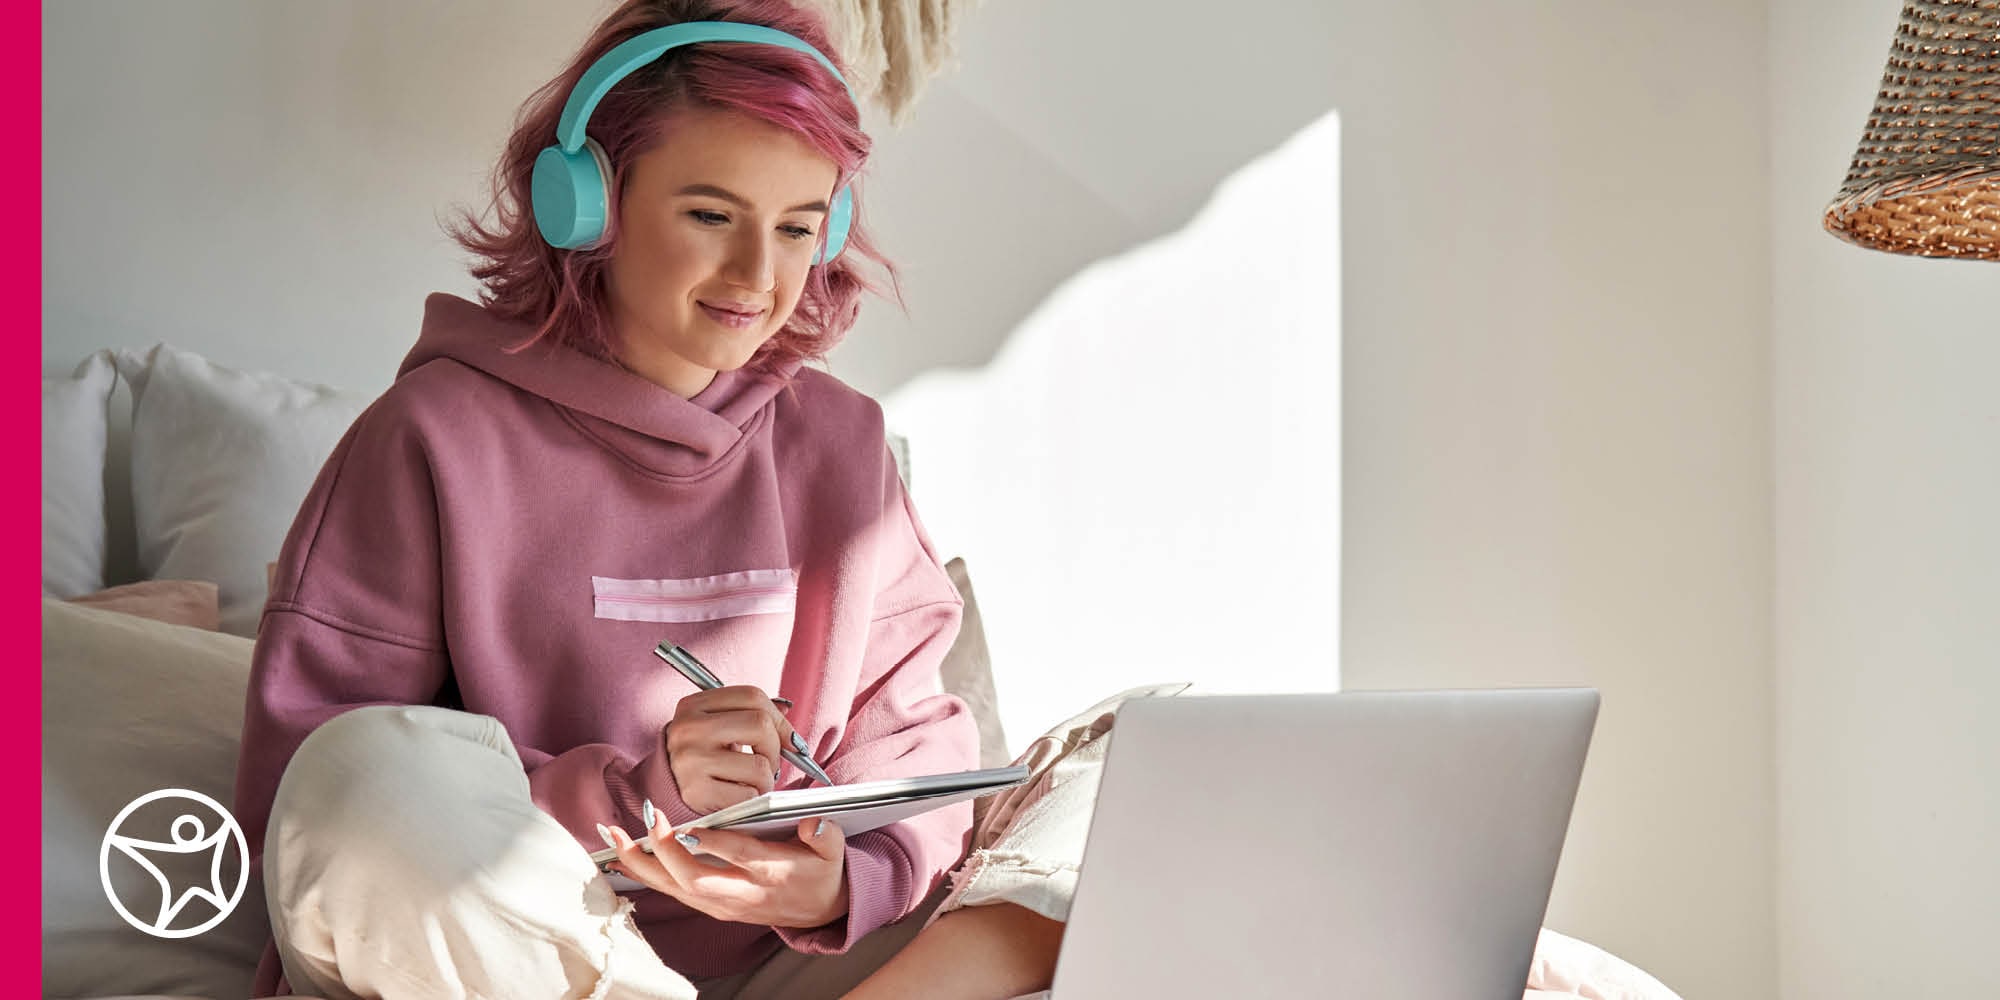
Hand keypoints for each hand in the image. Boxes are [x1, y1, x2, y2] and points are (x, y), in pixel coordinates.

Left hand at [600, 811, 848, 928]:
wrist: (820, 910)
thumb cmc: (821, 872)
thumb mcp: (834, 852)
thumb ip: (825, 835)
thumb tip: (813, 822)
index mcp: (772, 874)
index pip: (739, 857)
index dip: (712, 842)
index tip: (686, 825)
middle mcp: (742, 893)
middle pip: (695, 880)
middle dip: (664, 852)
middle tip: (646, 819)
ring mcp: (723, 904)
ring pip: (675, 889)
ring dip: (642, 865)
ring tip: (614, 837)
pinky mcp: (711, 906)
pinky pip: (671, 892)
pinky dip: (644, 875)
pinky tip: (621, 858)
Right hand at [664, 685, 802, 813]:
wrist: (666, 789)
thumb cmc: (703, 755)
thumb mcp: (719, 726)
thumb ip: (752, 718)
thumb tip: (793, 731)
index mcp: (694, 705)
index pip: (753, 696)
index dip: (780, 719)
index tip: (789, 739)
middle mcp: (689, 728)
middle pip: (760, 725)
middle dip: (775, 749)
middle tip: (767, 762)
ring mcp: (690, 760)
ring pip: (759, 766)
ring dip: (765, 780)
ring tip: (750, 782)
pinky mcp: (696, 792)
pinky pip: (748, 795)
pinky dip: (752, 799)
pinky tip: (738, 796)